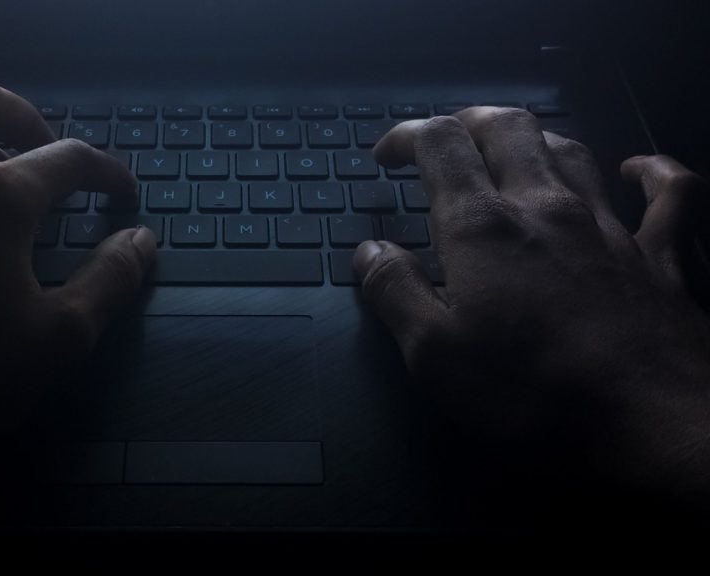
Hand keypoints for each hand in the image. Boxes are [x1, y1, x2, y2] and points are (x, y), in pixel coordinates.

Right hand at [357, 108, 709, 513]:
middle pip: (508, 128)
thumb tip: (369, 250)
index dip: (407, 134)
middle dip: (468, 123)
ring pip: (571, 150)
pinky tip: (637, 168)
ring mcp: (608, 225)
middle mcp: (544, 207)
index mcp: (482, 227)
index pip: (440, 144)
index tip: (386, 156)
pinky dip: (651, 171)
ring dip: (534, 141)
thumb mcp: (433, 355)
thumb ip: (395, 293)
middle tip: (445, 144)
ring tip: (510, 154)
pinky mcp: (660, 255)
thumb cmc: (531, 393)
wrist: (655, 423)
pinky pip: (668, 191)